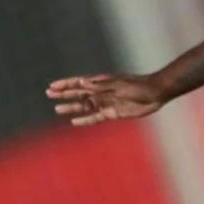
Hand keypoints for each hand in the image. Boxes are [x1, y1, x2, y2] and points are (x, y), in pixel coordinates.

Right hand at [46, 74, 163, 126]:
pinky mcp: (113, 113)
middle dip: (64, 94)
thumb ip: (98, 86)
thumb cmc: (136, 86)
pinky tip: (74, 122)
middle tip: (49, 94)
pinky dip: (85, 120)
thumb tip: (80, 83)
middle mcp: (101, 92)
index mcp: (101, 82)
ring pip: (84, 106)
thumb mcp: (116, 85)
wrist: (154, 94)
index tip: (52, 86)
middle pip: (78, 94)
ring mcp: (106, 103)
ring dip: (71, 107)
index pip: (79, 83)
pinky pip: (95, 117)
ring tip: (57, 109)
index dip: (65, 84)